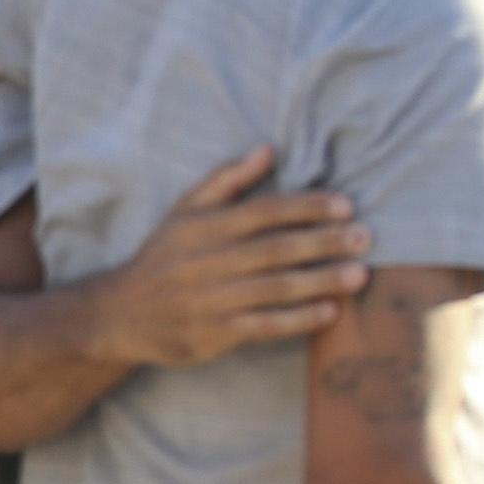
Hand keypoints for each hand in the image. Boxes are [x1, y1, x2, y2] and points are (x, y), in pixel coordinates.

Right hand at [86, 148, 365, 368]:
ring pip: (273, 288)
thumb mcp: (185, 213)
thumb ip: (226, 181)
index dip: (305, 207)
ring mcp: (209, 300)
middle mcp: (205, 261)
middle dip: (323, 242)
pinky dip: (298, 319)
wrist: (119, 315)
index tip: (346, 206)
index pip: (262, 211)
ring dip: (321, 281)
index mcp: (202, 227)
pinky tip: (331, 311)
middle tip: (364, 237)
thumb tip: (269, 148)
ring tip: (360, 274)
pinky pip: (263, 325)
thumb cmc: (165, 257)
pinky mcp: (212, 334)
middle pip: (274, 249)